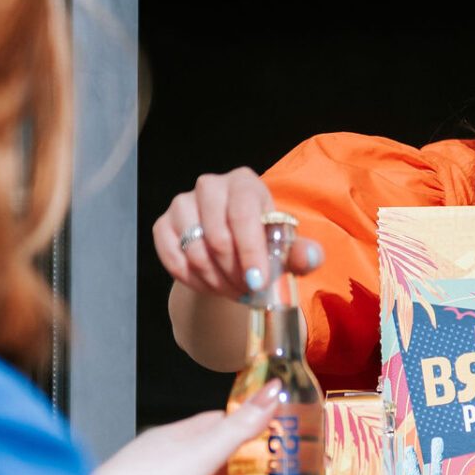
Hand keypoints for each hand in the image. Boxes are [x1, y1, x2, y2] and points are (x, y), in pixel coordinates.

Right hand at [153, 168, 321, 301]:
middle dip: (234, 273)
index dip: (250, 251)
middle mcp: (210, 186)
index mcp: (244, 183)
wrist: (232, 249)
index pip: (243, 214)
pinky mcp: (163, 224)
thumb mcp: (287, 249)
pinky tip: (211, 285)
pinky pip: (173, 259)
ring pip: (193, 251)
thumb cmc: (264, 243)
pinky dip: (193, 280)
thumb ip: (302, 253)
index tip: (257, 282)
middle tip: (248, 291)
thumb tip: (311, 257)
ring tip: (233, 290)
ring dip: (215, 280)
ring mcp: (182, 203)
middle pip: (217, 236)